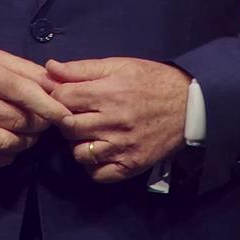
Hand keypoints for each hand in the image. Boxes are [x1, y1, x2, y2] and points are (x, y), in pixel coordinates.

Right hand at [0, 42, 69, 166]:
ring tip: (29, 132)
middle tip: (45, 120)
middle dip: (40, 124)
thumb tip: (56, 84)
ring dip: (26, 142)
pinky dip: (6, 157)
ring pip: (8, 144)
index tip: (67, 115)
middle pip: (20, 122)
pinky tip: (10, 146)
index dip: (50, 107)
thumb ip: (25, 70)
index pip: (25, 94)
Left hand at [47, 57, 188, 182]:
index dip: (56, 96)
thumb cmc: (150, 80)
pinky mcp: (132, 165)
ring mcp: (123, 147)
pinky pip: (98, 174)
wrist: (189, 104)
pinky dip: (93, 165)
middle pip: (67, 127)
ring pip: (79, 153)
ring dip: (78, 143)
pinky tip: (99, 151)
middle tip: (74, 115)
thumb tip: (49, 68)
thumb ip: (82, 69)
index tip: (62, 96)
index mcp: (109, 93)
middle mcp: (114, 122)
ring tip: (88, 133)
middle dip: (64, 120)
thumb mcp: (118, 65)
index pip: (62, 99)